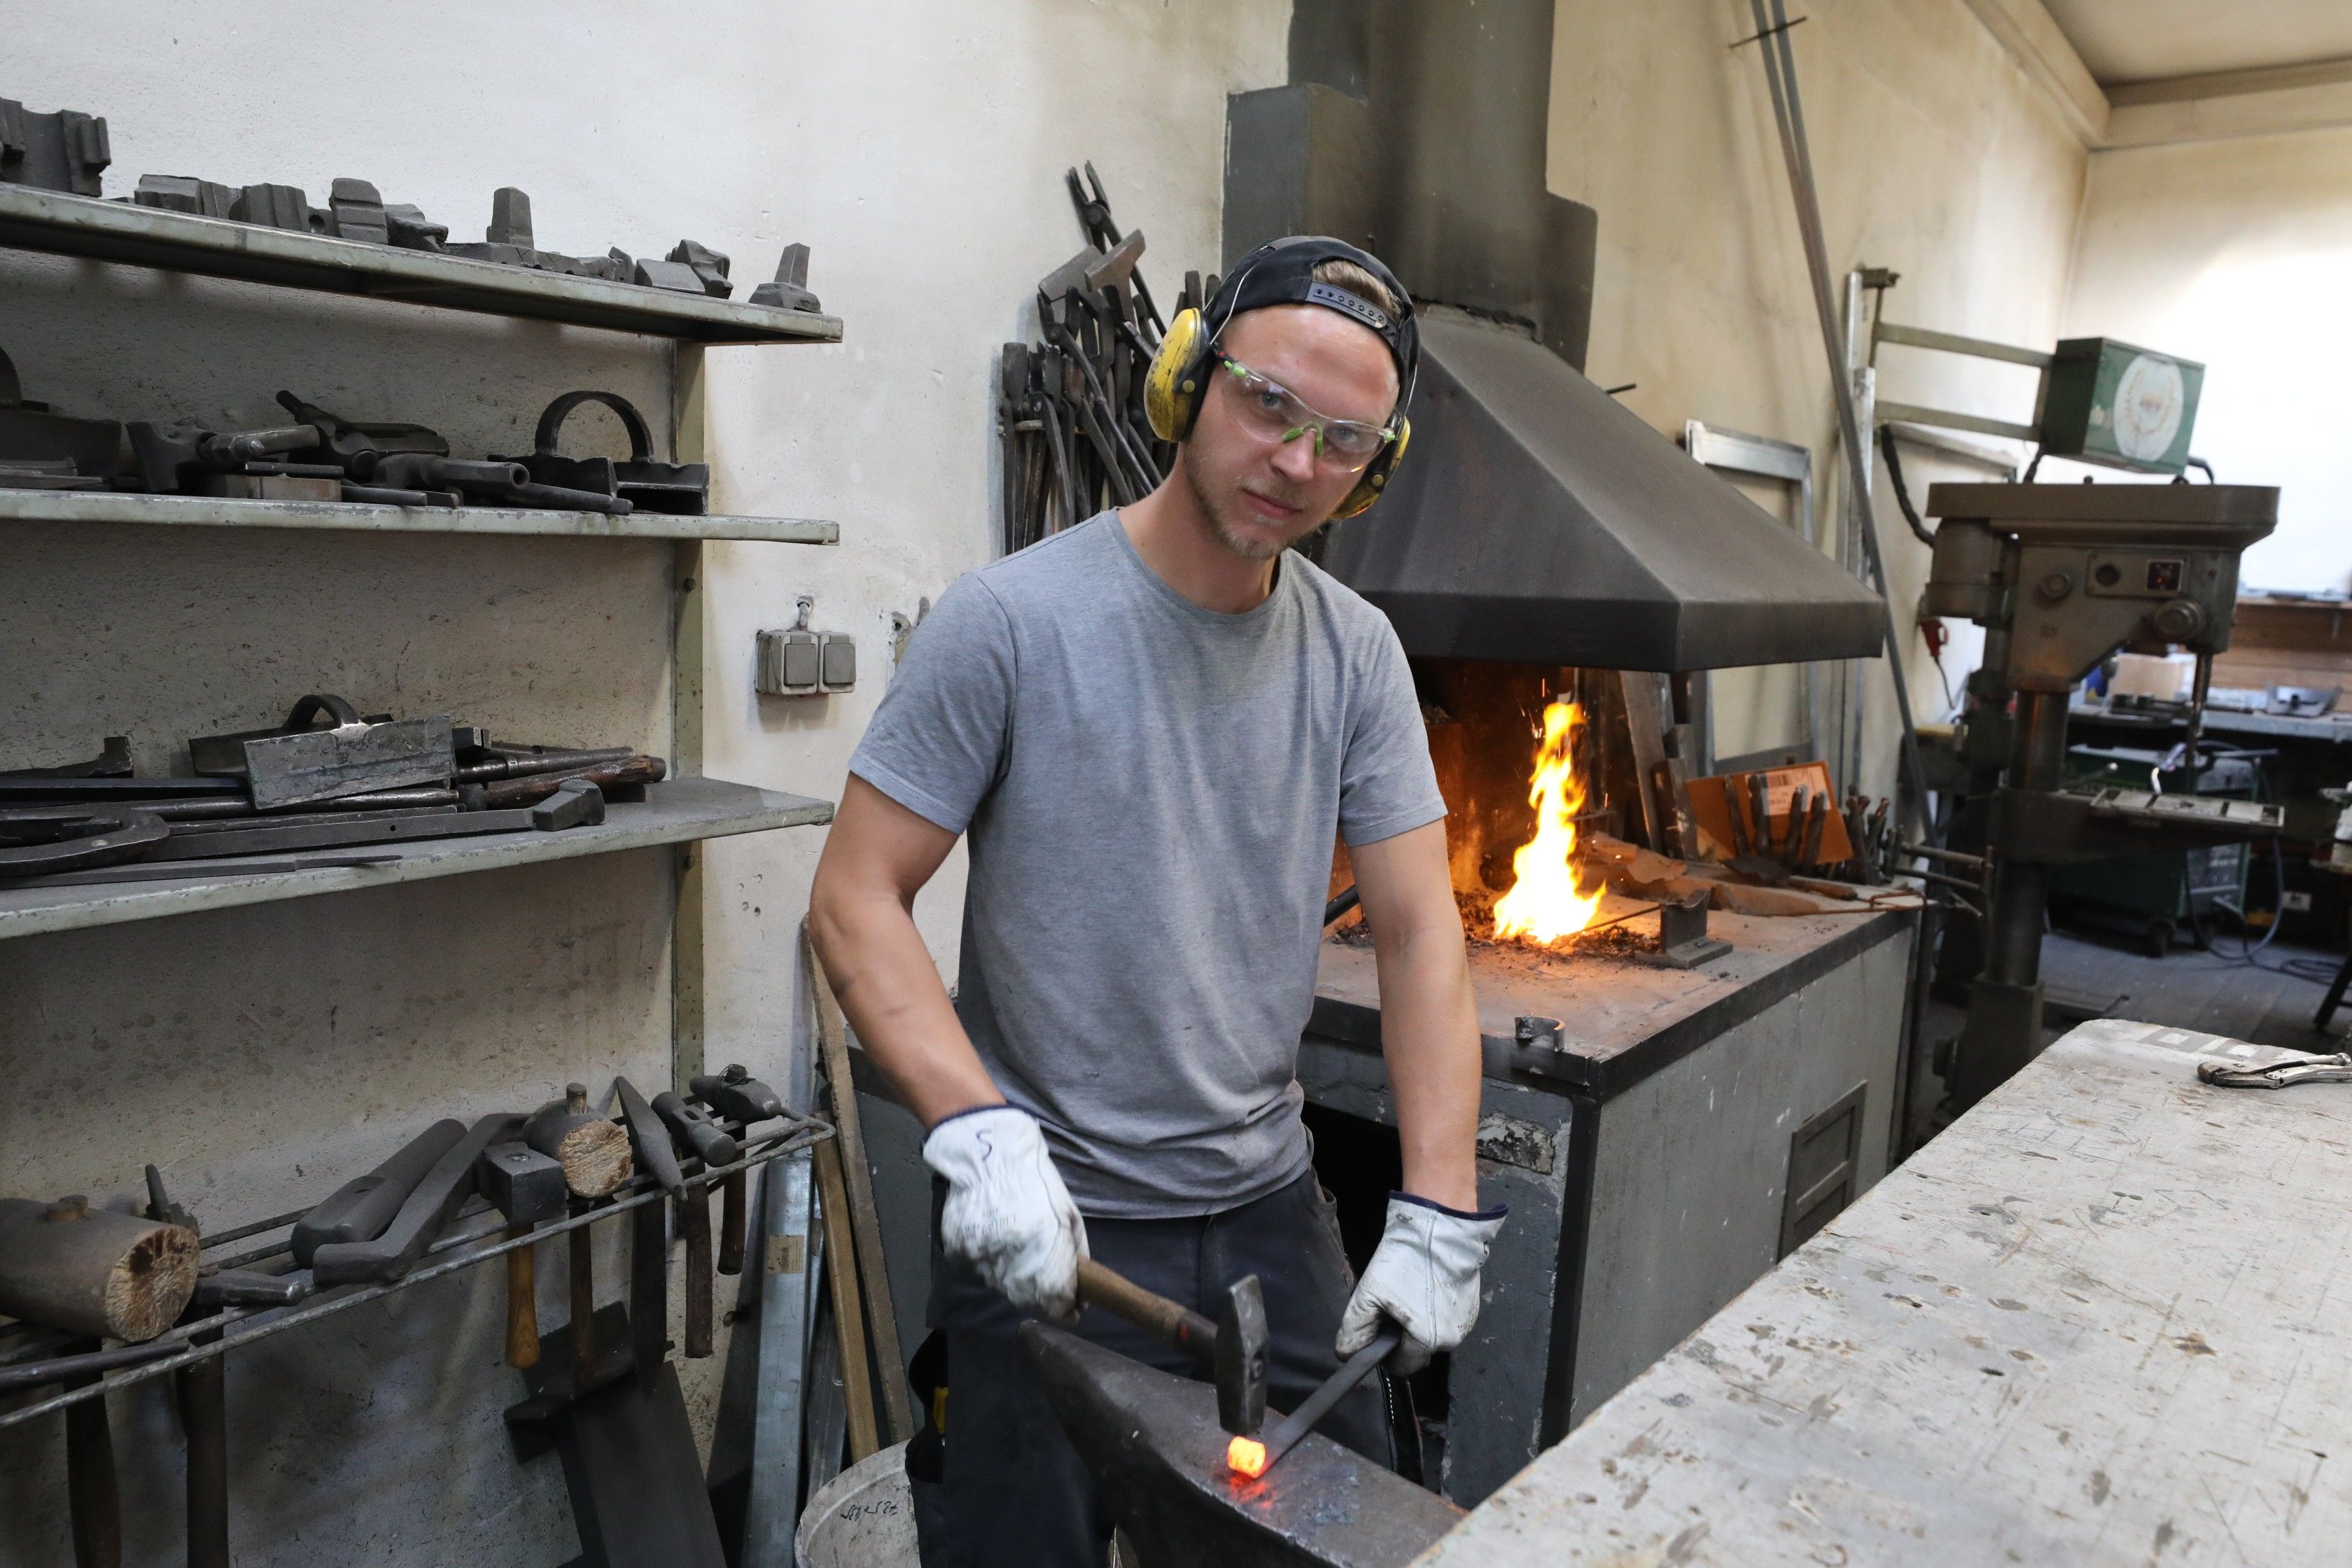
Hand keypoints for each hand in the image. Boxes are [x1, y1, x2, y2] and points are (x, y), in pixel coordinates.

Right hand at [922, 1105, 1087, 1319]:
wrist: (988, 1154)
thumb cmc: (1036, 1180)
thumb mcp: (1068, 1214)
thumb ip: (1074, 1255)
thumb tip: (1078, 1288)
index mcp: (1043, 1249)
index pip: (1056, 1303)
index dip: (1066, 1308)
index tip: (1072, 1306)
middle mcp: (1010, 1260)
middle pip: (1028, 1300)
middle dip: (1042, 1294)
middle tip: (1045, 1272)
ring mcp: (980, 1258)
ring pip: (1003, 1286)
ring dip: (1015, 1276)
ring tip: (1017, 1245)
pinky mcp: (958, 1253)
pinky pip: (980, 1269)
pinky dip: (991, 1261)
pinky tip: (995, 1236)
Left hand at [1337, 1193, 1505, 1375]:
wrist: (1440, 1229)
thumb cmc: (1405, 1263)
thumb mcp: (1369, 1293)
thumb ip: (1356, 1329)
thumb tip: (1346, 1355)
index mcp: (1427, 1341)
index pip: (1403, 1366)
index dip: (1386, 1354)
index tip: (1379, 1332)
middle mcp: (1452, 1339)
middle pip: (1419, 1350)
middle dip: (1403, 1336)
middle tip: (1392, 1307)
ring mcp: (1466, 1322)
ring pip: (1435, 1334)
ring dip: (1421, 1323)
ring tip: (1410, 1293)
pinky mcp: (1473, 1305)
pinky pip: (1448, 1318)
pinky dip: (1436, 1309)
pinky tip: (1427, 1286)